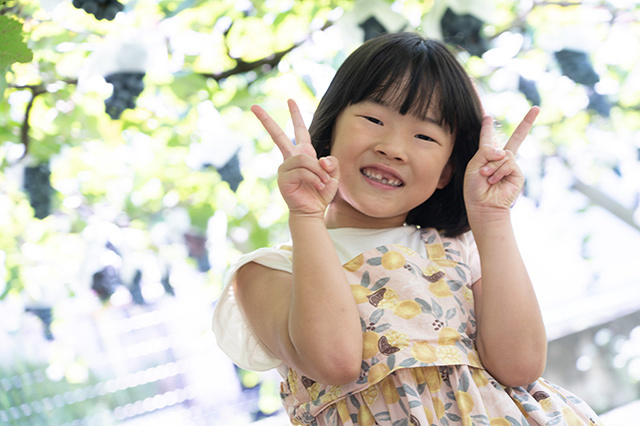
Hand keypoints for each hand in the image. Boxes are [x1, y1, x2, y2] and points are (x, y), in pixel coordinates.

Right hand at [251, 99, 339, 217]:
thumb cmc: (321, 193)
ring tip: (323, 182)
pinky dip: (314, 178)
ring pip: (303, 159)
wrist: (313, 211)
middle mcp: (290, 158)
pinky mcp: (283, 179)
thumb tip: (321, 159)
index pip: (299, 130)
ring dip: (318, 171)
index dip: (296, 115)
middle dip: (267, 121)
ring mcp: (284, 168)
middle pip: (278, 136)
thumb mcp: (334, 175)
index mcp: (302, 154)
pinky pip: (302, 171)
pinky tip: (318, 186)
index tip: (290, 100)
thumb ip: (333, 163)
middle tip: (254, 106)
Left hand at [463, 107, 539, 217]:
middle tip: (536, 108)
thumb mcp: (474, 165)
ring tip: (486, 177)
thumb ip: (486, 152)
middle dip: (527, 122)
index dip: (488, 128)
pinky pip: (508, 163)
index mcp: (486, 157)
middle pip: (517, 138)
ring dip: (491, 166)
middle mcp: (501, 159)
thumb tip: (504, 152)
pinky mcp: (517, 173)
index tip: (488, 117)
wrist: (483, 206)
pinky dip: (498, 171)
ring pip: (504, 155)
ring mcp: (511, 166)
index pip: (489, 139)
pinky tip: (494, 180)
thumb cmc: (475, 188)